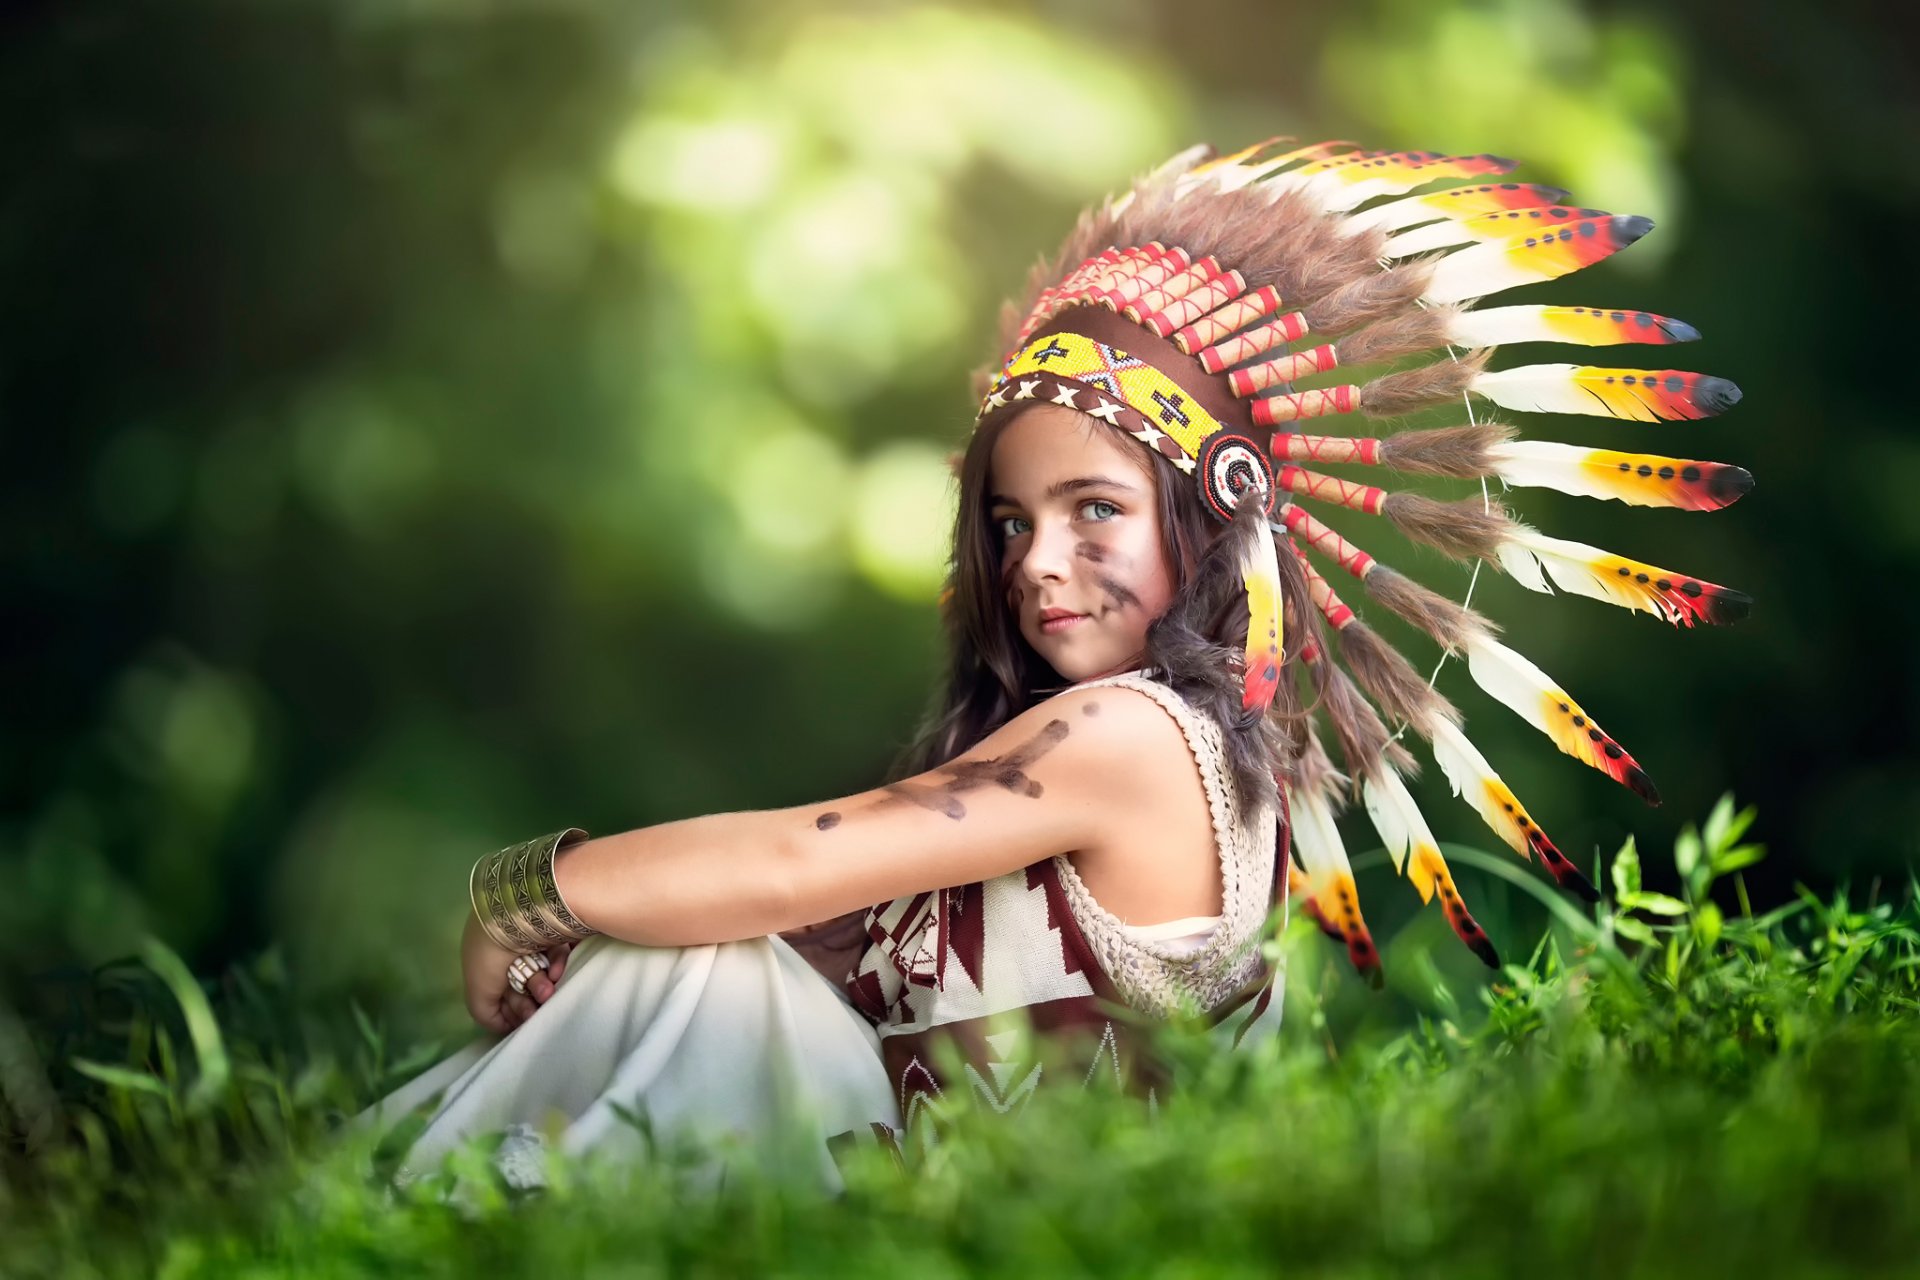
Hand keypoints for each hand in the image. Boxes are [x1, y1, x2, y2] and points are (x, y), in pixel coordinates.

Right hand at [460, 912, 576, 1033]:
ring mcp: (532, 941)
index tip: (520, 1021)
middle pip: (523, 986)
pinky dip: (557, 966)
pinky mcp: (554, 932)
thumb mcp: (478, 993)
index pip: (503, 994)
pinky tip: (556, 973)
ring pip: (542, 972)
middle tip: (537, 1008)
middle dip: (530, 1001)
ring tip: (547, 991)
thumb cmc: (489, 957)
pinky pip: (557, 954)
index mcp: (487, 963)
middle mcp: (508, 951)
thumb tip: (505, 1026)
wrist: (512, 917)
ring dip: (543, 986)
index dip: (511, 1010)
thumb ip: (485, 1015)